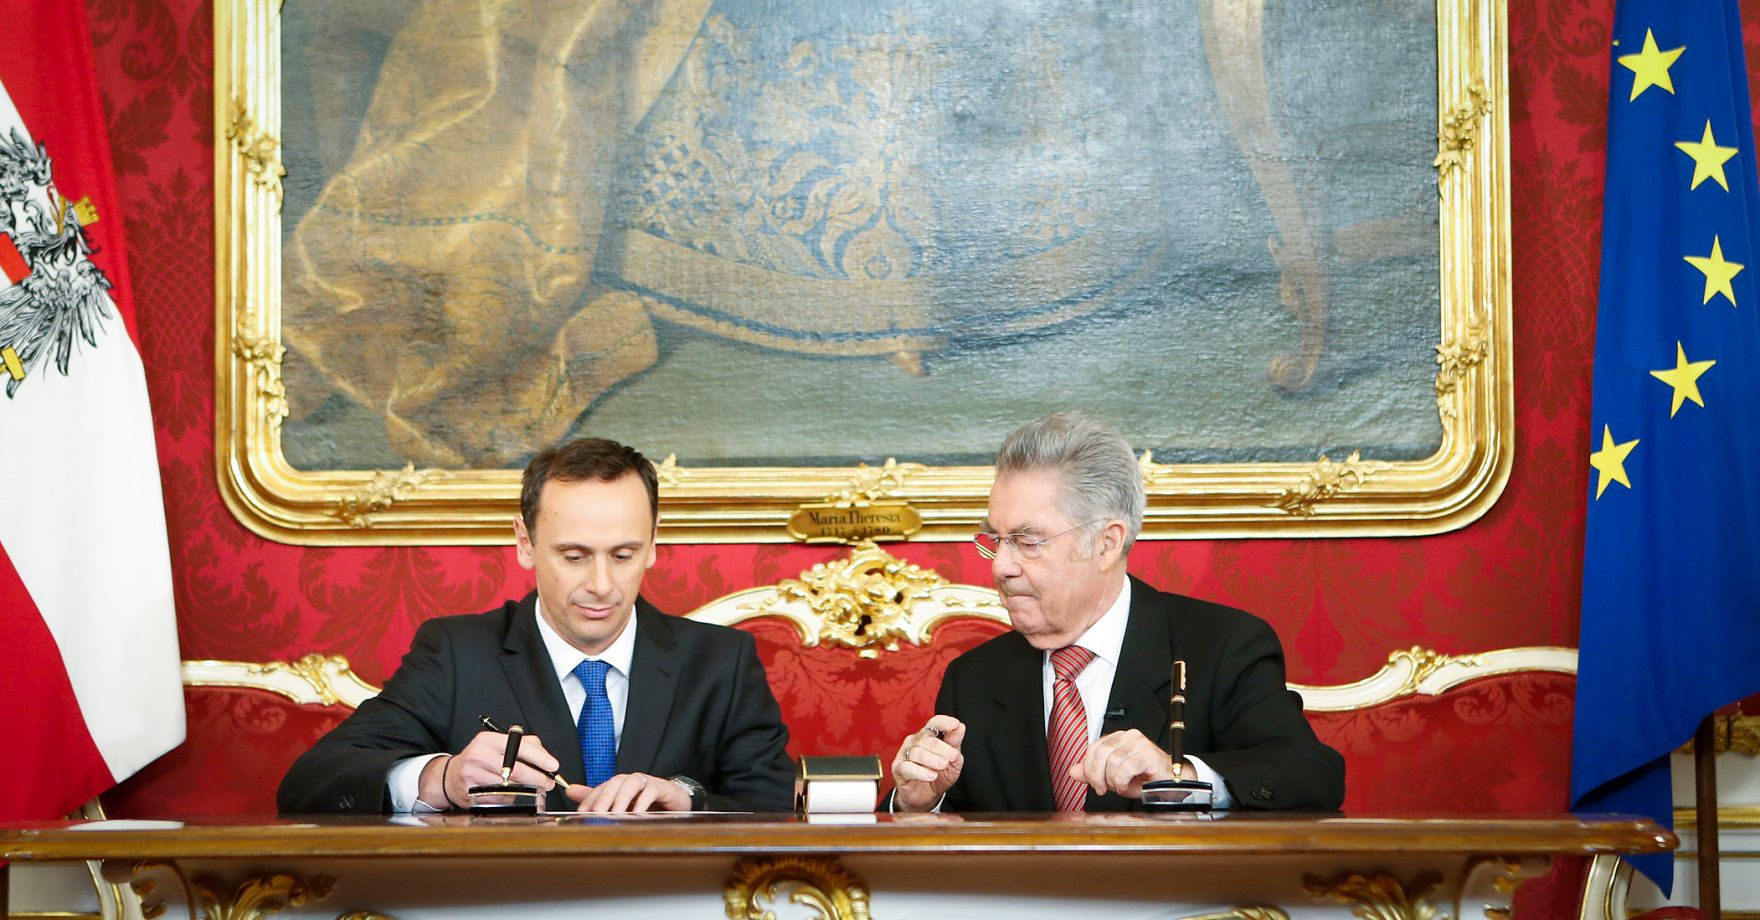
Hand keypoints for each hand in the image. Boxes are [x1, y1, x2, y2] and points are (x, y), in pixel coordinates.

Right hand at [420, 731, 561, 808]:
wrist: (450, 775)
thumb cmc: (482, 758)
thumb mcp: (499, 744)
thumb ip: (525, 745)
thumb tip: (546, 757)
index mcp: (488, 740)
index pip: (519, 747)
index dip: (540, 757)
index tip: (554, 766)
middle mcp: (478, 755)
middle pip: (515, 770)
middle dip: (537, 778)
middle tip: (549, 783)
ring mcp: (472, 775)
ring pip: (509, 786)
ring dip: (526, 789)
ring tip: (534, 787)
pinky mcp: (470, 793)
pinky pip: (499, 798)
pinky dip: (510, 798)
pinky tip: (511, 793)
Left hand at [566, 773, 690, 812]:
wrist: (675, 803)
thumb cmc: (647, 803)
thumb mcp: (620, 804)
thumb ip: (597, 797)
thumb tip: (569, 790)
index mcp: (620, 784)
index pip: (602, 788)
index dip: (590, 799)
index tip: (581, 813)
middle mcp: (631, 780)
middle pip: (615, 782)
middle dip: (604, 798)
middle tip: (596, 813)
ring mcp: (648, 782)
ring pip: (632, 783)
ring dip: (622, 798)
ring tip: (616, 813)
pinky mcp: (663, 788)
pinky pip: (651, 790)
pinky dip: (643, 801)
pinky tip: (637, 813)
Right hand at [890, 715, 965, 811]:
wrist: (925, 797)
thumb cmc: (938, 776)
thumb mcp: (952, 762)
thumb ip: (955, 745)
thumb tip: (960, 728)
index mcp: (928, 736)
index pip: (934, 723)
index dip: (944, 722)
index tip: (955, 725)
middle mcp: (914, 742)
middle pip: (926, 739)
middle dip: (941, 747)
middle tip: (953, 756)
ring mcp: (904, 754)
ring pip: (916, 752)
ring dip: (932, 759)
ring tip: (943, 766)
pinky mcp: (898, 769)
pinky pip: (907, 767)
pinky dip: (920, 771)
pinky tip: (931, 776)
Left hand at [1069, 729, 1179, 798]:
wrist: (1170, 785)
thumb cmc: (1144, 780)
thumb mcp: (1113, 778)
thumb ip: (1093, 773)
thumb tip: (1072, 771)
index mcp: (1118, 738)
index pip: (1094, 748)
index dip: (1090, 768)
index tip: (1095, 784)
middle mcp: (1128, 736)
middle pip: (1100, 752)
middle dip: (1097, 775)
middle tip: (1103, 789)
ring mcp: (1139, 743)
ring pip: (1112, 761)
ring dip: (1112, 780)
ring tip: (1120, 787)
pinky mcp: (1148, 754)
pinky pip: (1125, 768)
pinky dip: (1122, 782)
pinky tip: (1127, 787)